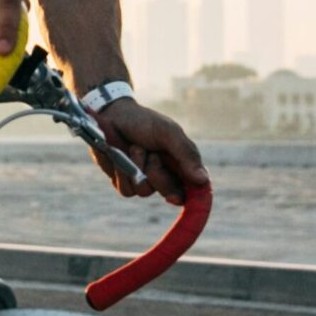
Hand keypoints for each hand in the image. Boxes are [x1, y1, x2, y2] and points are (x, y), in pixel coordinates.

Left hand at [91, 99, 207, 203]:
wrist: (113, 115)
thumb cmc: (144, 122)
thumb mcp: (169, 133)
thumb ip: (186, 155)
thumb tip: (203, 180)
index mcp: (181, 164)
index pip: (194, 190)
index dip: (191, 199)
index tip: (176, 197)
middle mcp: (165, 176)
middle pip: (170, 194)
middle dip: (159, 174)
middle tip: (153, 155)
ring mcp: (144, 180)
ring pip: (145, 191)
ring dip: (138, 168)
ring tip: (134, 148)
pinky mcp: (125, 182)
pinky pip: (126, 190)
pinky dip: (122, 172)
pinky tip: (120, 155)